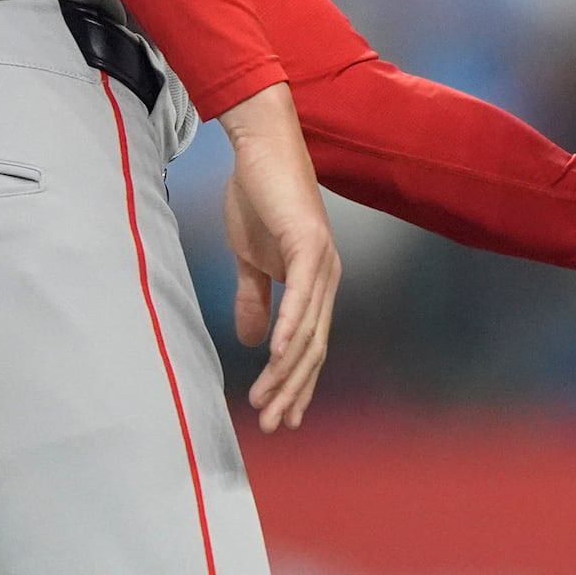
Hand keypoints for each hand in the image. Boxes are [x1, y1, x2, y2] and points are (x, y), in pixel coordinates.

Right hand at [218, 83, 340, 431]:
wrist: (260, 149)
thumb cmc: (257, 198)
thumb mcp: (249, 258)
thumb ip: (255, 297)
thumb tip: (253, 342)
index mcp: (314, 283)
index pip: (310, 344)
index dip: (297, 382)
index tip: (282, 416)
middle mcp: (326, 277)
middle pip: (314, 346)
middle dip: (293, 389)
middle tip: (274, 425)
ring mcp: (322, 260)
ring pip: (308, 328)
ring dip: (287, 369)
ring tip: (268, 402)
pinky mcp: (308, 241)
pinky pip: (301, 292)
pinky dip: (290, 325)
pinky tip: (276, 356)